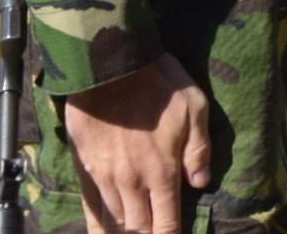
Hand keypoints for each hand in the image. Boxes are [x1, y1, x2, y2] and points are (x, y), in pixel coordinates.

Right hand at [62, 55, 211, 233]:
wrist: (110, 69)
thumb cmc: (158, 85)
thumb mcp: (194, 109)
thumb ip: (198, 150)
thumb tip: (200, 183)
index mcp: (163, 172)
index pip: (167, 223)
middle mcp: (133, 183)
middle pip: (139, 229)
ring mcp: (106, 179)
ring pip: (115, 223)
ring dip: (126, 232)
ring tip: (135, 233)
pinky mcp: (86, 170)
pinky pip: (91, 209)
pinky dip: (98, 226)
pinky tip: (102, 232)